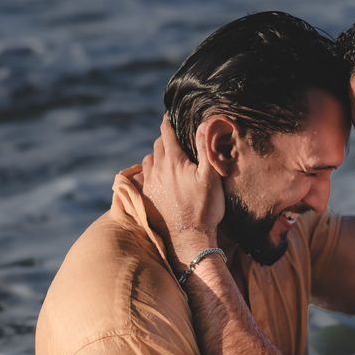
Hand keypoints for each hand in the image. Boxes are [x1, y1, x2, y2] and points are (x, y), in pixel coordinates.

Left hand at [141, 116, 225, 270]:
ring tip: (167, 159)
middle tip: (174, 139)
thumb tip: (205, 123)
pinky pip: (143, 177)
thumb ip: (206, 148)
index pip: (167, 132)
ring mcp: (150, 184)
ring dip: (156, 156)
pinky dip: (149, 172)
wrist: (188, 239)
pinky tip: (156, 177)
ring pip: (148, 161)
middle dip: (165, 139)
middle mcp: (157, 169)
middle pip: (157, 145)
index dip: (168, 121)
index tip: (169, 115)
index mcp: (173, 160)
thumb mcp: (211, 176)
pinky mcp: (146, 198)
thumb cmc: (204, 208)